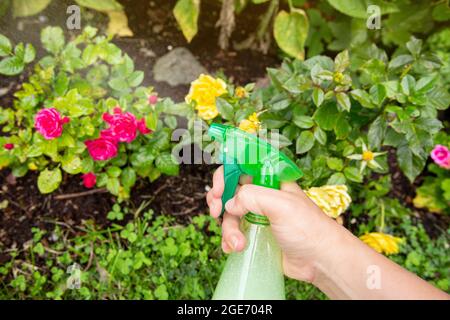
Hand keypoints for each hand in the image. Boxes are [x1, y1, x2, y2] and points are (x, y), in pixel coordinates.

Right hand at [206, 166, 342, 282]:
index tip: (218, 190)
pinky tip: (233, 249)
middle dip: (219, 201)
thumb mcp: (281, 205)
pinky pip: (233, 232)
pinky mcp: (255, 234)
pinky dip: (229, 240)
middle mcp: (263, 195)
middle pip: (230, 190)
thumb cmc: (309, 228)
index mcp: (270, 181)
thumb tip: (230, 203)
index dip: (226, 175)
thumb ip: (253, 197)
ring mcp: (258, 215)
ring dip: (228, 229)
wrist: (320, 261)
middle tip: (215, 211)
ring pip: (229, 214)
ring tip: (238, 243)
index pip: (242, 166)